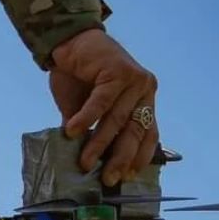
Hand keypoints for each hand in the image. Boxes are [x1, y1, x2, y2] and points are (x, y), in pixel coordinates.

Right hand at [48, 29, 158, 185]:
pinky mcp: (118, 72)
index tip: (127, 177)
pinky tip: (73, 131)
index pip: (149, 133)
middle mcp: (145, 89)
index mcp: (144, 99)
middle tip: (109, 179)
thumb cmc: (78, 74)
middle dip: (120, 157)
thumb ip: (93, 129)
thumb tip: (87, 161)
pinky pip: (101, 103)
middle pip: (135, 130)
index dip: (139, 156)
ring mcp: (134, 80)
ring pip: (117, 120)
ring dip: (99, 143)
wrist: (69, 40)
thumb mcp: (87, 107)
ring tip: (84, 161)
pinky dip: (86, 119)